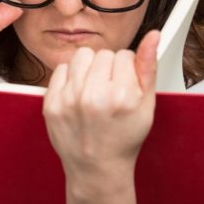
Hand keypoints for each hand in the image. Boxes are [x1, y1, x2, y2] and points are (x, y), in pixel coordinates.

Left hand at [42, 30, 159, 187]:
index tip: (125, 87)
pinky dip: (71, 78)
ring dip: (89, 68)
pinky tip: (79, 95)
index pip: (124, 55)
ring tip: (94, 89)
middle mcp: (93, 96)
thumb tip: (152, 35)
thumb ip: (149, 67)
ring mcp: (68, 100)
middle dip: (109, 68)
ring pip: (81, 56)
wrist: (97, 168)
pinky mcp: (51, 103)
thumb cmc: (123, 138)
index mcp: (121, 96)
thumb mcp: (146, 106)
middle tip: (110, 91)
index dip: (127, 70)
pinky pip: (61, 68)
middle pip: (103, 54)